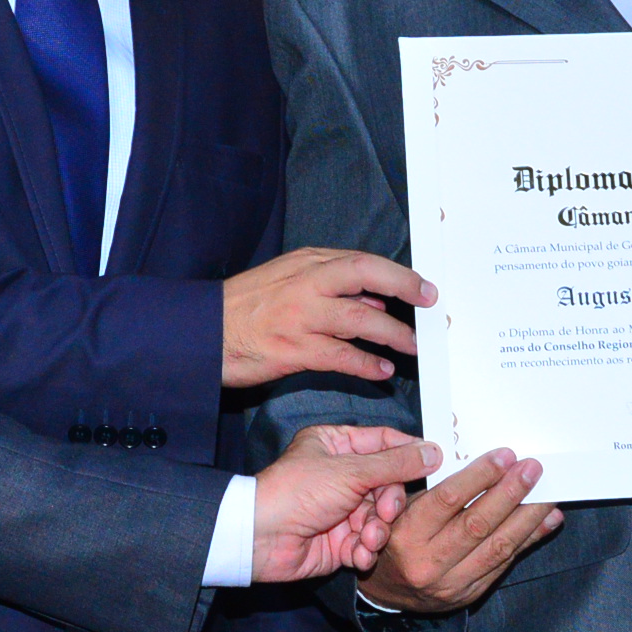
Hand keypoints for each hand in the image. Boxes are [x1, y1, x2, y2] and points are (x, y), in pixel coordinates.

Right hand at [222, 250, 431, 388]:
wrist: (203, 333)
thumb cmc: (245, 308)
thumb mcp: (288, 282)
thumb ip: (331, 288)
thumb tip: (374, 301)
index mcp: (306, 263)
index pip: (361, 261)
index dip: (397, 273)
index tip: (423, 286)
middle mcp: (305, 283)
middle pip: (365, 275)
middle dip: (403, 288)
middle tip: (428, 305)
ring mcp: (300, 315)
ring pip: (359, 319)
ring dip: (391, 334)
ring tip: (411, 347)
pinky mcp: (293, 349)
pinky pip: (341, 356)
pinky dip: (366, 364)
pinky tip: (381, 371)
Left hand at [253, 426, 442, 582]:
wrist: (261, 538)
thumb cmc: (295, 493)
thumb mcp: (351, 471)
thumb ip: (396, 464)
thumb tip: (434, 452)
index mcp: (336, 445)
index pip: (383, 442)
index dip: (408, 452)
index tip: (435, 462)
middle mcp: (339, 475)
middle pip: (387, 485)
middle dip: (389, 503)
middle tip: (385, 512)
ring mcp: (339, 510)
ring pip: (379, 518)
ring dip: (377, 531)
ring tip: (367, 539)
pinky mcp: (338, 541)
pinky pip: (365, 544)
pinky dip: (365, 550)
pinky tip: (358, 554)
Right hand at [353, 448, 561, 613]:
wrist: (387, 591)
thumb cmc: (396, 537)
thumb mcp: (398, 509)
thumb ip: (434, 489)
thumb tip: (486, 466)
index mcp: (405, 535)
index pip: (448, 500)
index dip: (480, 476)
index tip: (505, 456)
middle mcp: (428, 562)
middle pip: (478, 524)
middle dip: (510, 493)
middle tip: (532, 469)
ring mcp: (451, 583)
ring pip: (498, 547)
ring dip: (528, 517)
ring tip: (548, 494)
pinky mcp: (469, 594)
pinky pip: (504, 564)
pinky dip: (529, 539)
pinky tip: (547, 520)